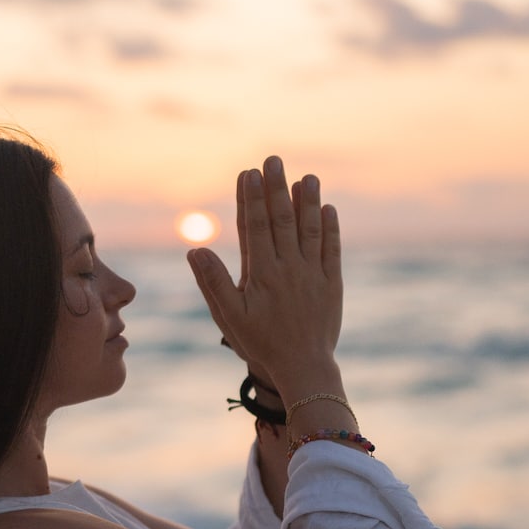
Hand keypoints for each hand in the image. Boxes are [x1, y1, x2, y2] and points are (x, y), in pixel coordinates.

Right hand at [188, 156, 342, 381]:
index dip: (250, 198)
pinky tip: (328, 209)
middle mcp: (289, 268)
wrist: (303, 369)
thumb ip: (213, 282)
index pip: (254, 227)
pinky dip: (330, 229)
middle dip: (276, 188)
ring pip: (310, 230)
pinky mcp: (332, 285)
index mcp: (262, 274)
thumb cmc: (261, 345)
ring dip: (308, 201)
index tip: (248, 173)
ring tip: (307, 176)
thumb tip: (195, 250)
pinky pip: (331, 251)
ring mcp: (313, 275)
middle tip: (274, 160)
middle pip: (282, 220)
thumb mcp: (230, 318)